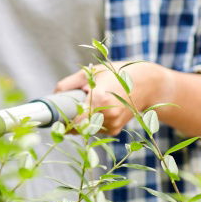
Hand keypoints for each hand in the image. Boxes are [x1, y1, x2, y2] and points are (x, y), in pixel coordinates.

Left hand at [54, 61, 174, 135]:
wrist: (147, 84)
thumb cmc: (116, 74)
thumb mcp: (91, 72)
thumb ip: (68, 84)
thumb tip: (53, 96)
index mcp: (99, 99)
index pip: (75, 122)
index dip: (63, 123)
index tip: (56, 119)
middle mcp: (107, 115)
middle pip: (77, 127)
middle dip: (69, 120)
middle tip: (68, 109)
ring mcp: (112, 124)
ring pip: (85, 129)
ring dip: (81, 121)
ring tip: (88, 105)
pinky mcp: (115, 129)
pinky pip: (95, 129)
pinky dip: (91, 122)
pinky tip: (98, 110)